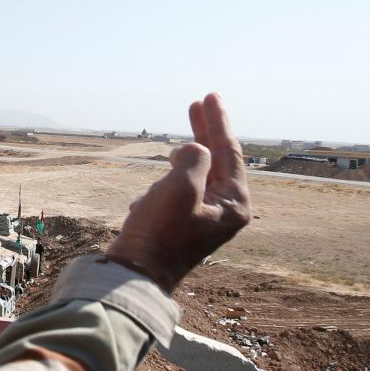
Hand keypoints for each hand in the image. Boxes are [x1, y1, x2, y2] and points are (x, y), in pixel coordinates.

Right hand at [106, 93, 251, 292]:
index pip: (230, 153)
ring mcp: (203, 219)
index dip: (218, 122)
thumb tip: (194, 151)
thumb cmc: (160, 232)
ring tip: (167, 161)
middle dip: (204, 132)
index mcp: (234, 205)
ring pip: (192, 177)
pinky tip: (145, 201)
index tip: (209, 96)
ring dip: (175, 169)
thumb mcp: (180, 187)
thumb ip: (195, 158)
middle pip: (216, 161)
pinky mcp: (181, 225)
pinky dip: (161, 189)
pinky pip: (175, 194)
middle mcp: (224, 212)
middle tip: (197, 103)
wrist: (134, 274)